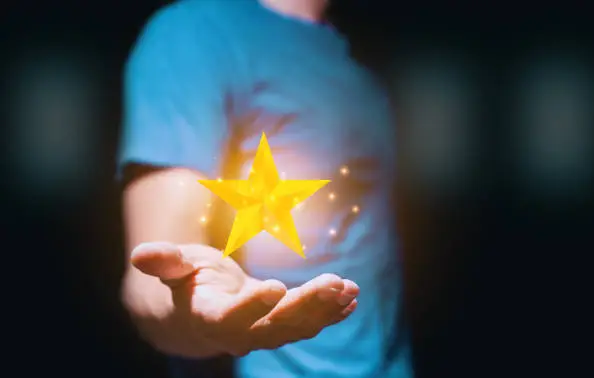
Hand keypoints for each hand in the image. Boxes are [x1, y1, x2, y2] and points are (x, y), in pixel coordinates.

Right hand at [126, 242, 358, 356]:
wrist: (199, 312)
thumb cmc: (186, 284)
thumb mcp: (174, 268)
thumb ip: (164, 262)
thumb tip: (142, 254)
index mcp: (210, 317)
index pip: (232, 317)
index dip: (253, 305)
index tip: (277, 286)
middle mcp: (239, 334)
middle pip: (275, 325)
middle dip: (307, 305)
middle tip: (334, 283)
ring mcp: (264, 334)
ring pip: (297, 328)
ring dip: (325, 309)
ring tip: (349, 288)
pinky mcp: (281, 328)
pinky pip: (308, 325)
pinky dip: (330, 314)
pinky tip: (351, 299)